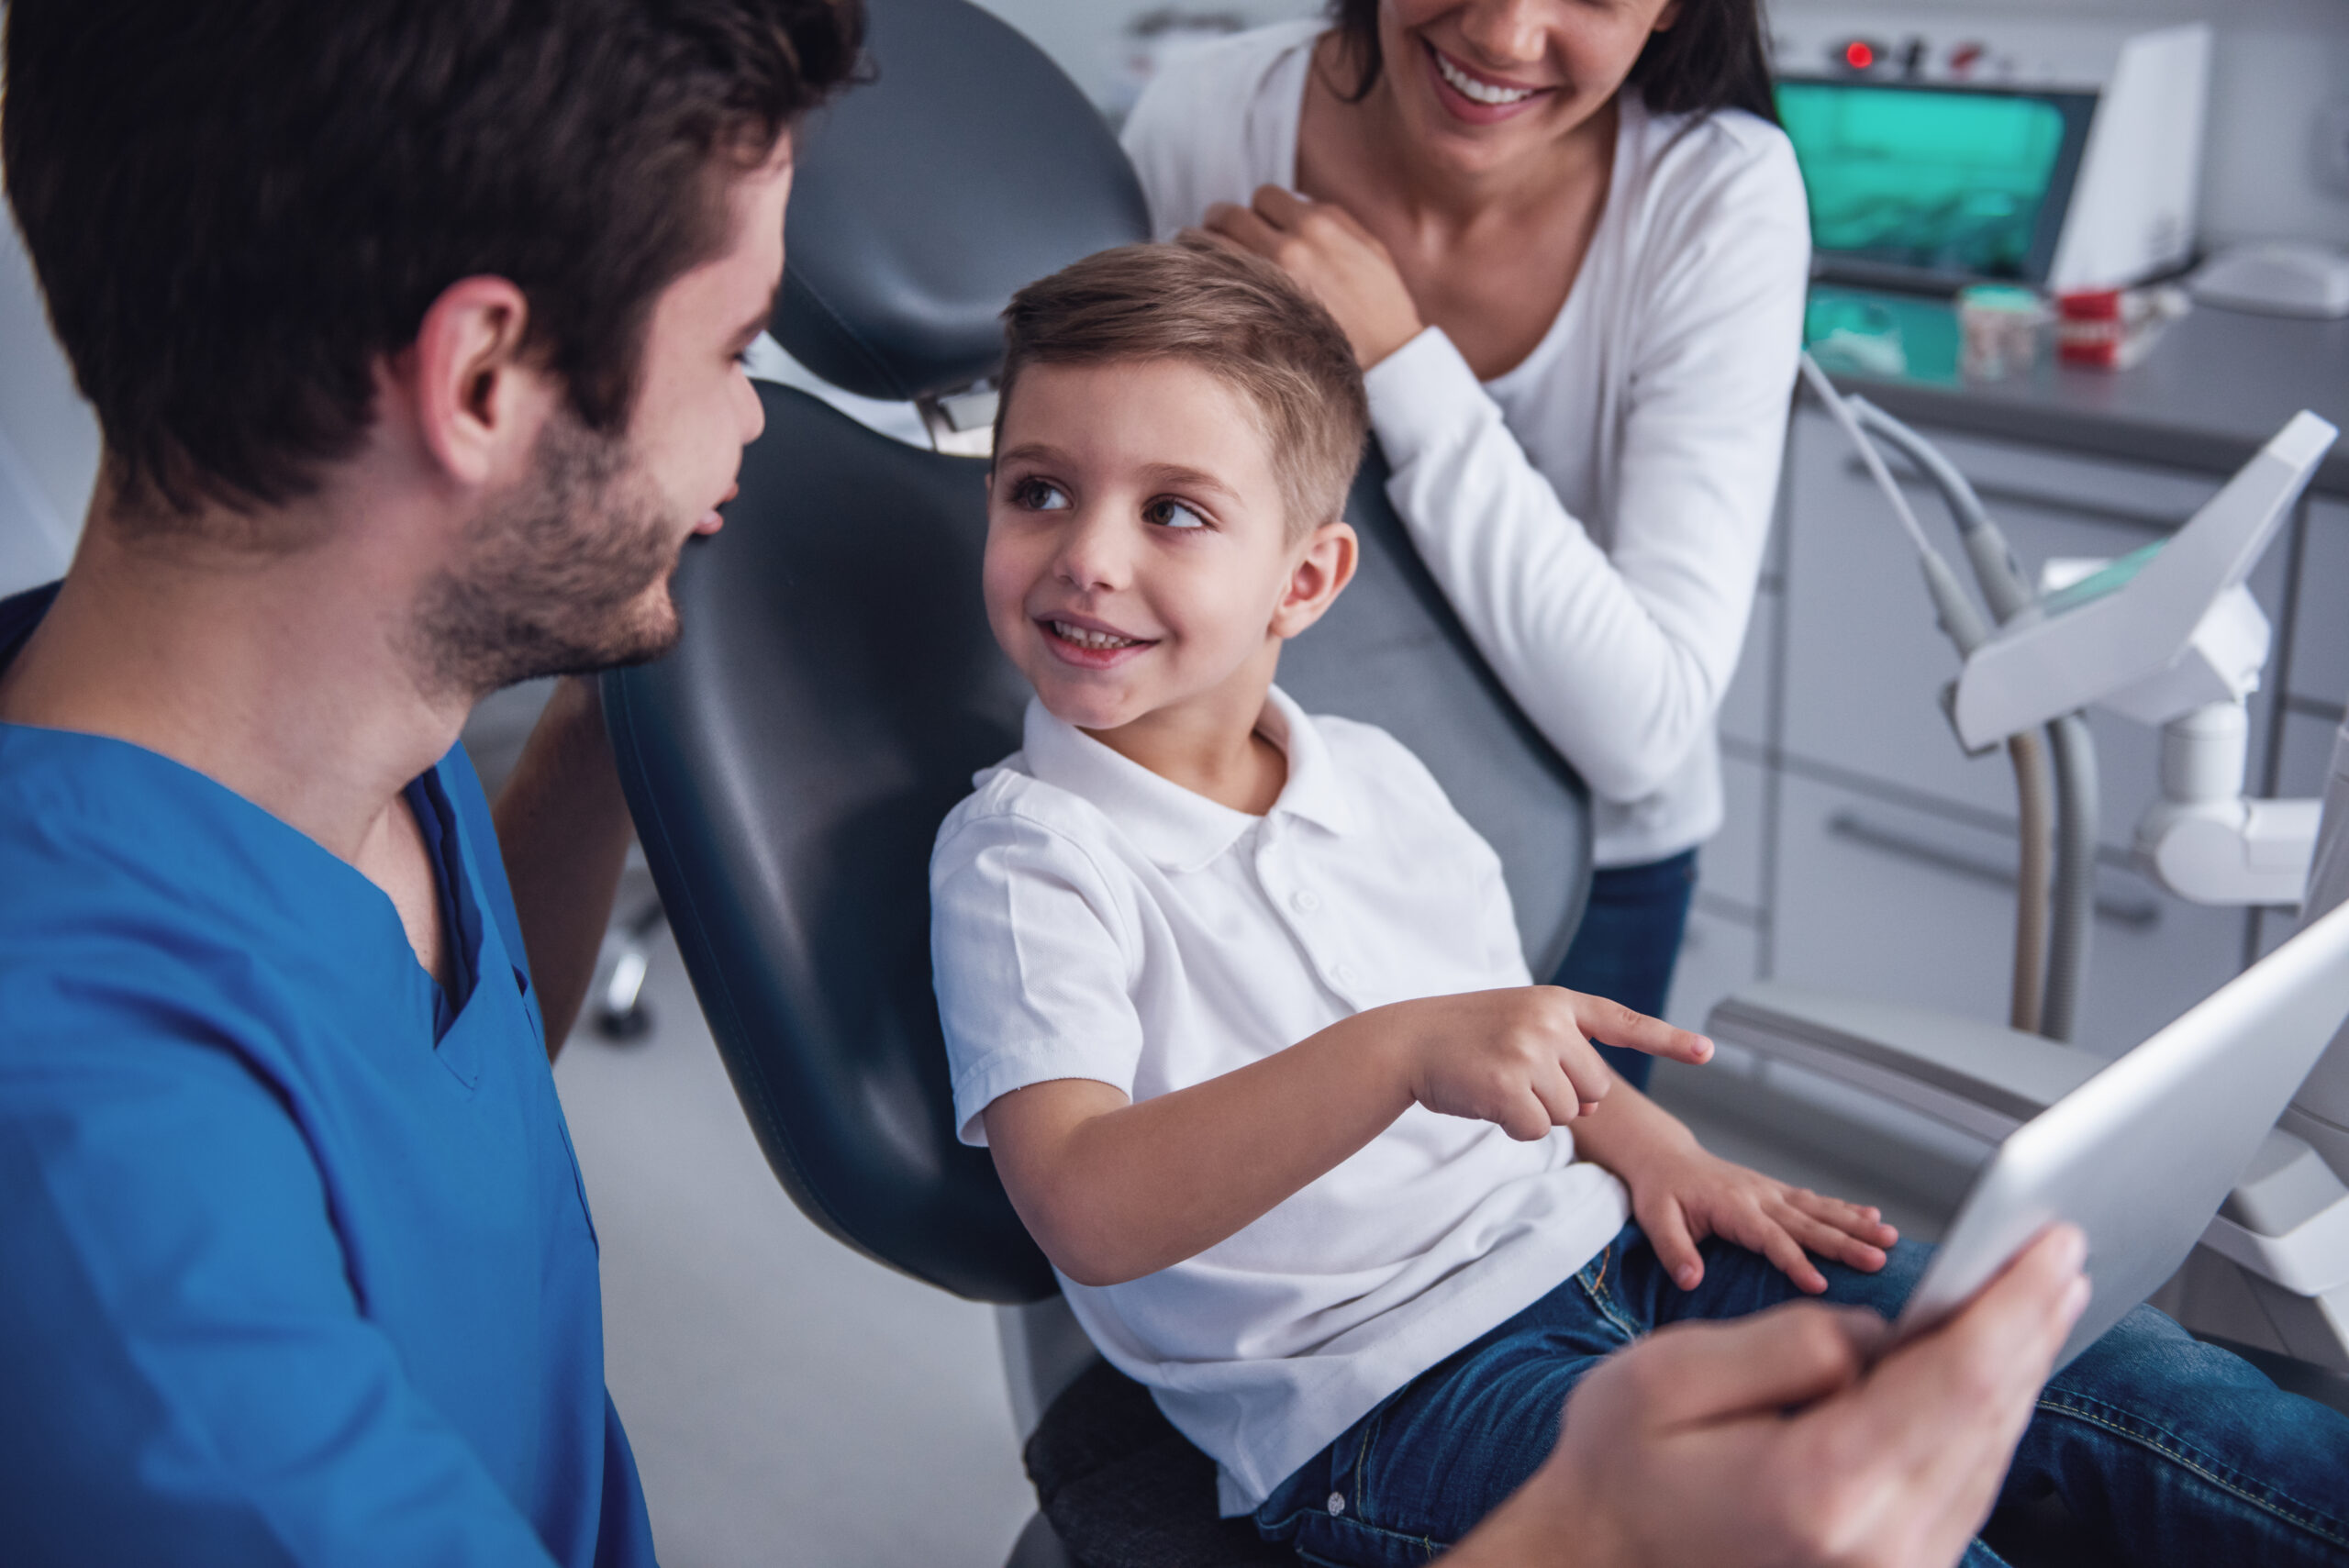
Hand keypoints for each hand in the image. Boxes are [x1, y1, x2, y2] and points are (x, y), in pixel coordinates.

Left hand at [1195, 186, 1423, 367]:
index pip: (1265, 197)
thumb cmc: (1382, 306)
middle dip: (1221, 221)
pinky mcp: (1252, 315)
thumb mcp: (1369, 247)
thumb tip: (1295, 206)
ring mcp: (1265, 282)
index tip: (1258, 223)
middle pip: (1229, 215)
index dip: (1259, 209)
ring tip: (1198, 255)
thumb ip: (1332, 218)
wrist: (1388, 359)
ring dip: (1201, 246)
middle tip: (1217, 232)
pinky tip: (1199, 283)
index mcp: (1317, 225)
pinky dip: (1199, 277)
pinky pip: (1208, 283)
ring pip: (1209, 245)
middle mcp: (1286, 247)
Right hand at [1381, 987, 1710, 1142]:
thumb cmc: (1465, 1039)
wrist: (1407, 1042)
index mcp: (1558, 1002)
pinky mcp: (1509, 1085)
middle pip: (1594, 1089)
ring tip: (1497, 1083)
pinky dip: (1515, 1128)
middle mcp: (1549, 1021)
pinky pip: (1538, 1131)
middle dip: (1563, 1096)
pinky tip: (1487, 1102)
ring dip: (1536, 1113)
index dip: (1668, 1040)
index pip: (1623, 1022)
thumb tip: (1592, 1106)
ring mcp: (1529, 1050)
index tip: (1707, 1052)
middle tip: (1515, 1075)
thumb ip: (1564, 1053)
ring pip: (1569, 1114)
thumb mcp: (1519, 1026)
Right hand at [1446, 1225, 2091, 1567]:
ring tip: (2040, 1298)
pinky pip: (1961, 1485)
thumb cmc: (1620, 1474)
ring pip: (1986, 1452)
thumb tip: (1884, 1335)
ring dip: (2017, 1368)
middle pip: (1989, 1415)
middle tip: (2060, 1254)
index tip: (2050, 1244)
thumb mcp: (1668, 1377)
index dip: (2012, 1301)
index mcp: (1824, 1486)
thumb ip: (1791, 1343)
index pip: (1958, 1378)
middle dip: (2029, 1324)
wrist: (1601, 1564)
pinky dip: (1983, 1417)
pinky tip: (1991, 1370)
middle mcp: (1880, 1544)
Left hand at [1609, 1133, 1898, 1294]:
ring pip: (1820, 1209)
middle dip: (1845, 1243)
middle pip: (1807, 1223)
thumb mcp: (1655, 1219)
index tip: (1820, 1285)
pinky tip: (1873, 1216)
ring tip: (1891, 1238)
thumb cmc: (1659, 1192)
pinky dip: (1845, 1208)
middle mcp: (1759, 1196)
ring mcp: (1771, 1192)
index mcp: (1732, 1207)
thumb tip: (1691, 1281)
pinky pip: (1815, 1201)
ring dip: (1856, 1224)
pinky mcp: (1775, 1192)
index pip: (1769, 1238)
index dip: (1795, 1261)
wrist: (1665, 1158)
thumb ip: (1673, 1250)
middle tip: (1880, 1260)